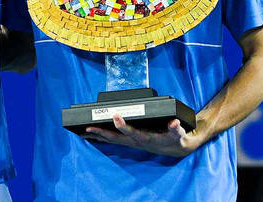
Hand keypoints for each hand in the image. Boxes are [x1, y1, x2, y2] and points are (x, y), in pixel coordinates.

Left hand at [84, 115, 202, 156]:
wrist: (176, 148)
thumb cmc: (176, 139)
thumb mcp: (179, 134)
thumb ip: (176, 128)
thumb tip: (174, 122)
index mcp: (146, 138)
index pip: (132, 132)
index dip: (123, 125)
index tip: (115, 115)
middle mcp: (136, 142)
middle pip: (115, 138)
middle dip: (101, 133)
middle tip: (88, 128)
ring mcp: (132, 143)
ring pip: (111, 140)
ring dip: (98, 137)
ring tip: (83, 132)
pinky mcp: (130, 141)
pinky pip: (113, 140)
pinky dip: (102, 138)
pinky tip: (93, 135)